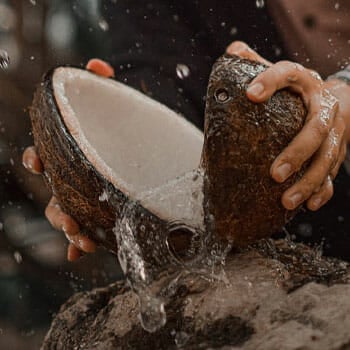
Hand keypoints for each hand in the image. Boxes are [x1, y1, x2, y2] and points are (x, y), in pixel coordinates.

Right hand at [23, 59, 114, 260]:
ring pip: (70, 216)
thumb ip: (105, 85)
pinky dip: (84, 244)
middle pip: (56, 195)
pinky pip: (92, 230)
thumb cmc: (131, 125)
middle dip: (56, 209)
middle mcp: (76, 176)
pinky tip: (82, 254)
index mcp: (73, 152)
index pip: (47, 155)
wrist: (155, 145)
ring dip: (70, 229)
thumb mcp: (119, 104)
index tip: (37, 162)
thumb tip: (97, 67)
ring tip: (82, 239)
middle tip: (67, 218)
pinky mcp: (107, 210)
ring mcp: (90, 196)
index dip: (37, 158)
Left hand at [226, 41, 347, 210]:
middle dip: (296, 153)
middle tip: (274, 174)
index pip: (289, 73)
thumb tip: (232, 52)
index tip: (250, 94)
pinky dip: (322, 190)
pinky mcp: (338, 151)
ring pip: (327, 159)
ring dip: (308, 182)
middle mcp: (325, 107)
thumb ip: (257, 64)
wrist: (340, 98)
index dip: (271, 80)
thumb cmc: (300, 89)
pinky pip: (333, 174)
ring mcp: (336, 132)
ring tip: (286, 201)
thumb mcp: (283, 73)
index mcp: (305, 82)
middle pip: (316, 131)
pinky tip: (309, 205)